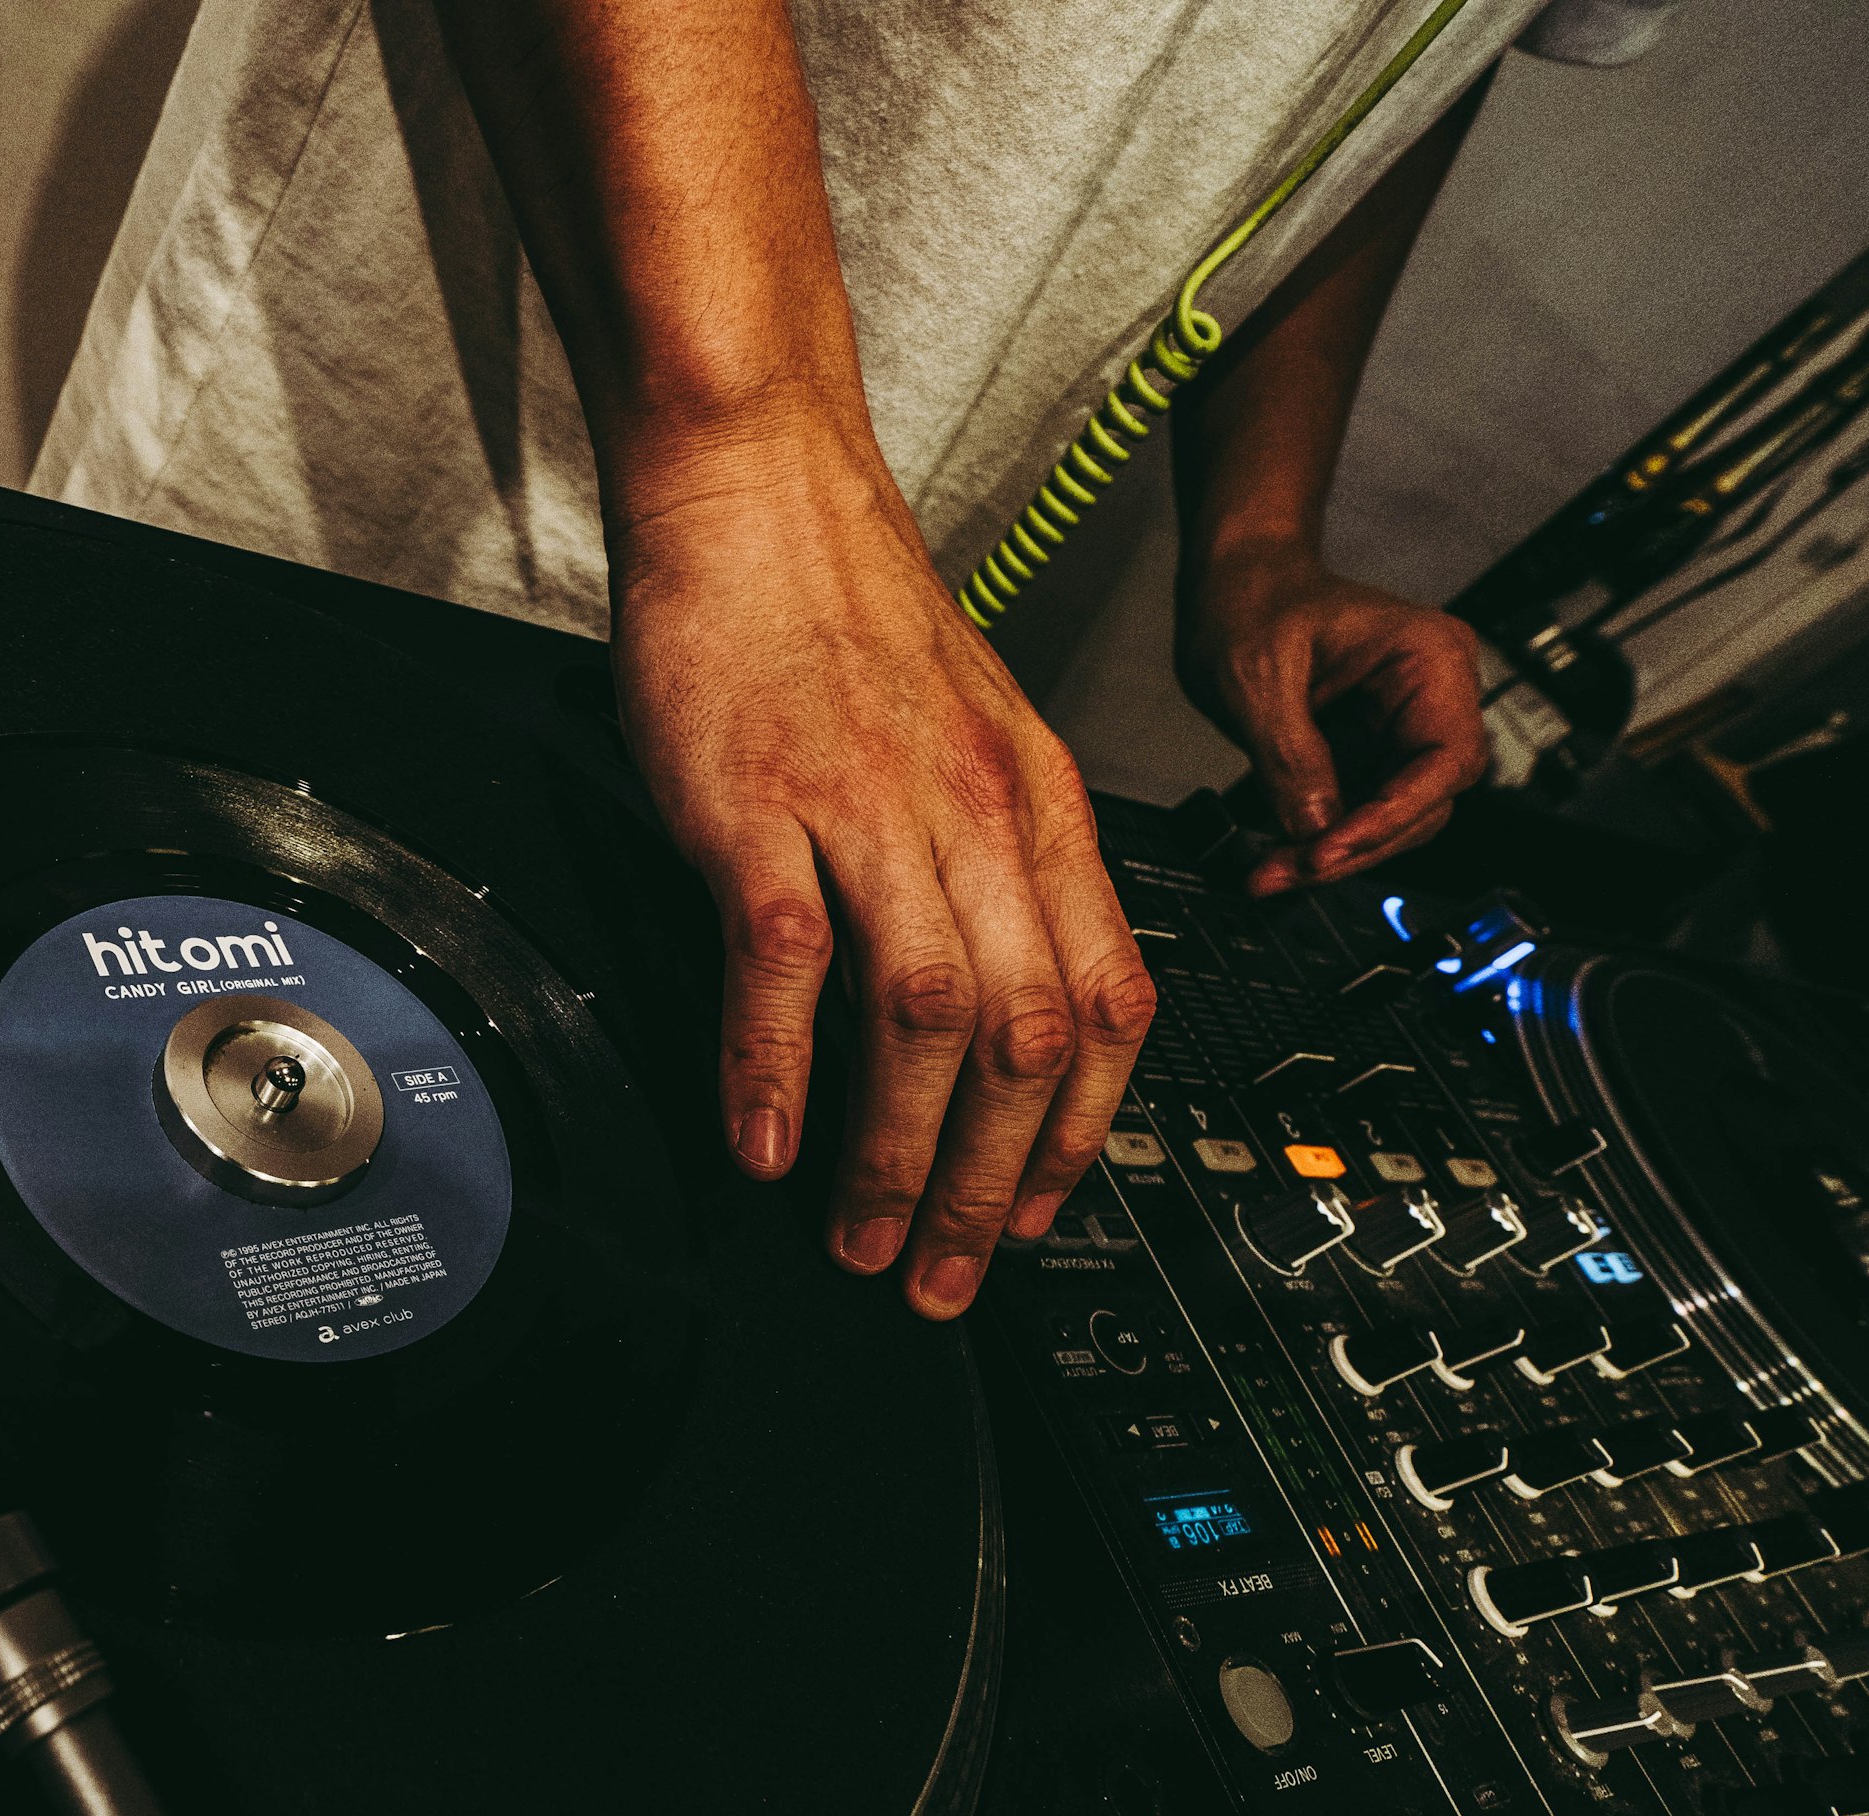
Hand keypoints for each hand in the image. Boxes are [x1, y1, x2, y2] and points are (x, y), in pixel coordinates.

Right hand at [608, 418, 1154, 1314]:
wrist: (760, 487)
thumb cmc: (844, 617)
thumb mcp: (971, 736)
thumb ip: (990, 864)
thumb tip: (983, 1006)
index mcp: (1040, 806)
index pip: (1108, 998)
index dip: (1081, 1135)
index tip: (1038, 1218)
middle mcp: (975, 816)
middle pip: (1024, 1038)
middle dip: (989, 1186)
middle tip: (945, 1275)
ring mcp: (869, 810)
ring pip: (925, 1017)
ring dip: (894, 1155)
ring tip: (857, 1238)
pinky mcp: (760, 805)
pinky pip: (788, 959)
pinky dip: (777, 1068)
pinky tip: (763, 1143)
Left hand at [1179, 543, 1488, 897]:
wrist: (1236, 581)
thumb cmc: (1254, 597)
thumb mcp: (1256, 675)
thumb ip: (1289, 754)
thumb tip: (1314, 826)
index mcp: (1431, 657)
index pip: (1445, 759)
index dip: (1393, 815)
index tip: (1332, 848)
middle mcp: (1432, 694)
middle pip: (1425, 801)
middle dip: (1357, 845)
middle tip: (1289, 871)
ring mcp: (1403, 727)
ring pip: (1394, 818)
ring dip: (1336, 854)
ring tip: (1272, 871)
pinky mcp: (1370, 752)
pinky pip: (1361, 811)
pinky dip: (1322, 841)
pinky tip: (1281, 856)